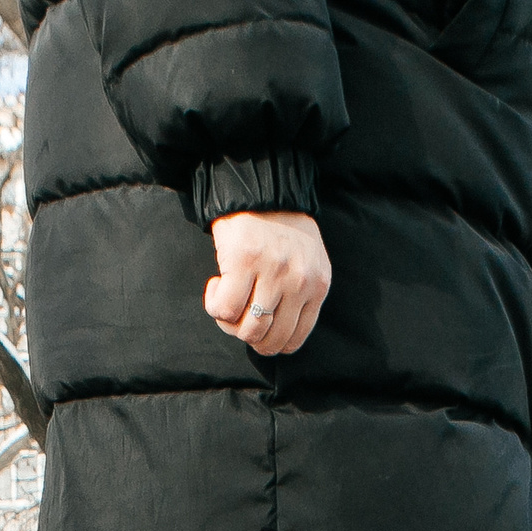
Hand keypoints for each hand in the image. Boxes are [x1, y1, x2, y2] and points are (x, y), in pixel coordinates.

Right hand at [204, 210, 329, 357]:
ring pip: (247, 329)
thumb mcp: (307, 264)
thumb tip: (271, 334)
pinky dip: (214, 304)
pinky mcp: (244, 262)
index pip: (293, 341)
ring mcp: (273, 272)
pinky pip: (224, 309)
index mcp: (318, 286)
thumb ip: (300, 297)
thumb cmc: (280, 230)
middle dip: (247, 335)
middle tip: (237, 314)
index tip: (255, 324)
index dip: (268, 341)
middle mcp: (299, 282)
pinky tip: (216, 284)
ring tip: (226, 298)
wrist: (261, 188)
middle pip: (269, 341)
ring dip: (228, 322)